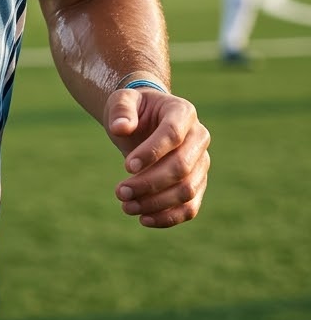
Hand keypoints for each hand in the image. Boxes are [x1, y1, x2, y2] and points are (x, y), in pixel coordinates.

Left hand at [104, 87, 210, 228]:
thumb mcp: (122, 100)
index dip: (151, 152)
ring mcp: (201, 162)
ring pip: (187, 190)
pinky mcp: (197, 183)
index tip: (126, 167)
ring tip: (126, 206)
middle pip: (182, 167)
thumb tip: (120, 128)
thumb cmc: (134, 109)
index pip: (173, 134)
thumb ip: (121, 110)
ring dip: (156, 203)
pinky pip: (190, 206)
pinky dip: (169, 217)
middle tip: (119, 192)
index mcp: (183, 112)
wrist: (144, 121)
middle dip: (149, 184)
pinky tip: (144, 219)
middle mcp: (199, 137)